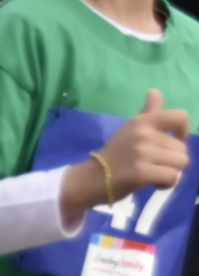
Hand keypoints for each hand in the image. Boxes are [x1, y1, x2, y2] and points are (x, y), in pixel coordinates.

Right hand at [69, 89, 189, 210]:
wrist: (91, 179)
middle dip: (172, 160)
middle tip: (154, 165)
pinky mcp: (142, 173)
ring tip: (155, 174)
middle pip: (182, 148)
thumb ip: (148, 112)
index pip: (179, 117)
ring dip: (171, 172)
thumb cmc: (114, 154)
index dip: (183, 132)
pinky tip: (154, 184)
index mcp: (142, 122)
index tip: (173, 141)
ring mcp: (142, 154)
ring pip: (180, 163)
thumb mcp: (130, 129)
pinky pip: (172, 177)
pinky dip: (166, 184)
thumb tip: (154, 90)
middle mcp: (144, 134)